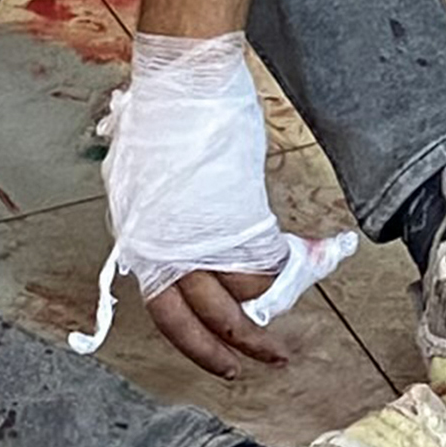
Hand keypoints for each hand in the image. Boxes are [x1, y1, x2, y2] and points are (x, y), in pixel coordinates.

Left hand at [87, 32, 316, 380]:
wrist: (185, 84)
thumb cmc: (162, 118)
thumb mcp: (143, 182)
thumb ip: (159, 220)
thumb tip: (174, 240)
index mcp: (142, 242)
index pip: (168, 313)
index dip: (197, 344)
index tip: (223, 362)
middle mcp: (167, 248)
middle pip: (211, 317)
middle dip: (246, 345)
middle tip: (274, 358)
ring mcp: (203, 234)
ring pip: (246, 291)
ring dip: (274, 296)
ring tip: (296, 287)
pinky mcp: (238, 216)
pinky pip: (267, 258)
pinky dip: (287, 260)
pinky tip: (303, 250)